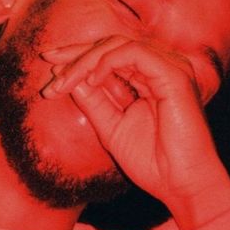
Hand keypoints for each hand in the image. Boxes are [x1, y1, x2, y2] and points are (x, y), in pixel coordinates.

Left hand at [40, 36, 229, 229]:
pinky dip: (108, 62)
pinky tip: (92, 79)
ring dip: (85, 60)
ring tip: (63, 81)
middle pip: (111, 44)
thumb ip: (93, 100)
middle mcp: (161, 68)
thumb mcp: (111, 126)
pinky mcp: (174, 74)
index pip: (109, 56)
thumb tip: (68, 78)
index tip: (49, 66)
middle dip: (76, 53)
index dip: (77, 57)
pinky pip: (134, 53)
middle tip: (48, 63)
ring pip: (118, 44)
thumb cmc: (152, 162)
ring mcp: (170, 68)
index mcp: (148, 79)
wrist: (181, 185)